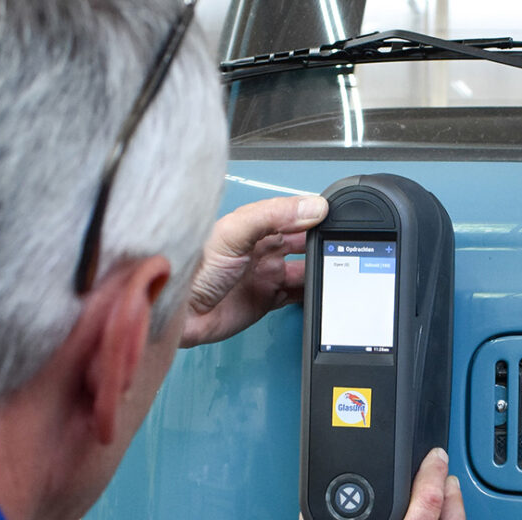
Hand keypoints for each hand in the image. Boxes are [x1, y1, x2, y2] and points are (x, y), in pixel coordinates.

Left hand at [180, 195, 327, 347]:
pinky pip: (296, 296)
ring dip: (319, 270)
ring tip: (337, 269)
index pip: (294, 214)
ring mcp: (264, 275)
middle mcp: (261, 249)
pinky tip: (322, 291)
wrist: (177, 311)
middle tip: (344, 245)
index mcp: (254, 226)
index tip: (338, 216)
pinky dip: (311, 294)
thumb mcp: (234, 232)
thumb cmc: (191, 268)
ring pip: (304, 269)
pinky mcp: (265, 300)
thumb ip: (274, 215)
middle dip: (321, 242)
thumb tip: (312, 206)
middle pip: (303, 242)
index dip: (315, 214)